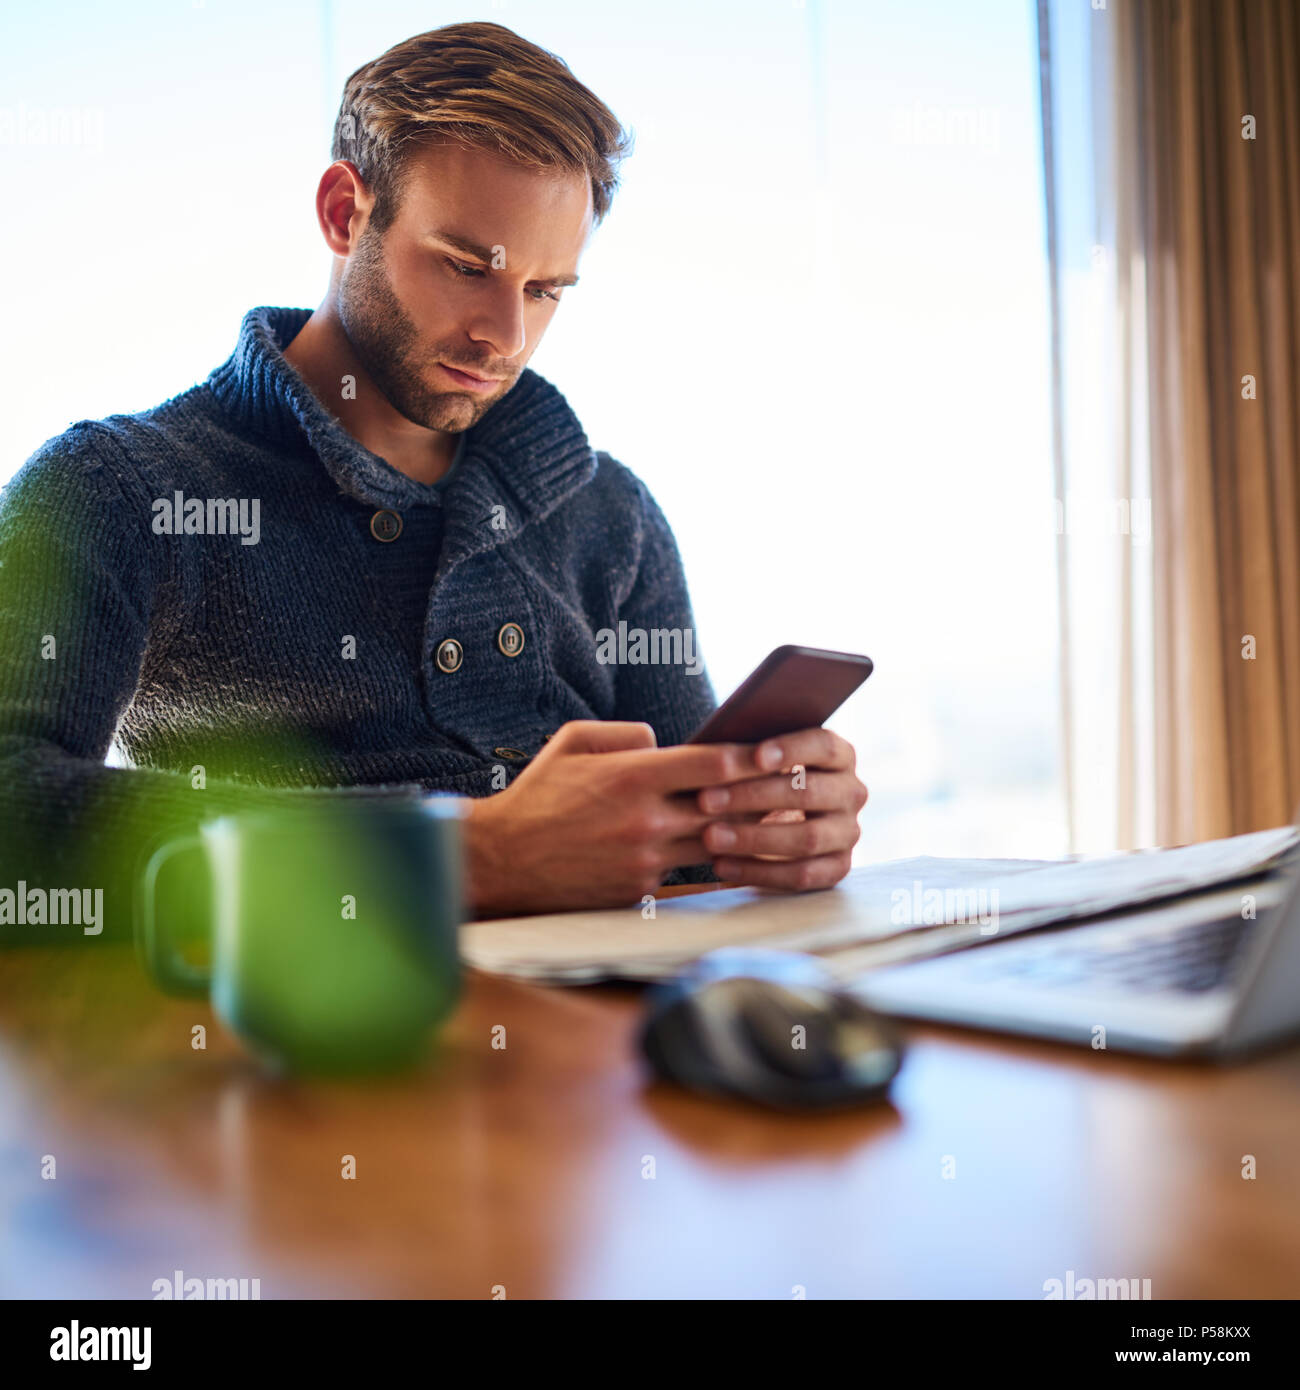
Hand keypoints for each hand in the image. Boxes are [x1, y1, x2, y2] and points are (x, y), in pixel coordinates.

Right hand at [461, 720, 778, 916]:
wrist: (503, 860)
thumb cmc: (539, 795)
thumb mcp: (573, 742)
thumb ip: (627, 734)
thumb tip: (667, 742)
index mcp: (631, 777)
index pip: (712, 765)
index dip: (749, 757)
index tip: (773, 751)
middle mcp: (644, 820)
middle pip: (726, 808)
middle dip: (759, 797)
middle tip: (789, 786)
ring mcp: (645, 860)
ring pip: (714, 844)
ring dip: (741, 832)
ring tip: (771, 818)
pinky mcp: (640, 889)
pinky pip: (685, 871)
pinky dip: (702, 858)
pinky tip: (725, 849)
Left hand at [694, 727, 866, 890]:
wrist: (773, 818)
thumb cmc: (760, 777)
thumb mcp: (761, 760)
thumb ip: (751, 752)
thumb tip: (720, 752)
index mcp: (840, 756)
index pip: (824, 746)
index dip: (791, 749)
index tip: (754, 757)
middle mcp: (852, 792)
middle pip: (810, 793)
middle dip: (754, 797)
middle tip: (705, 800)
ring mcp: (848, 832)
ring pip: (807, 838)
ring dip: (753, 839)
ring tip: (710, 836)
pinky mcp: (838, 867)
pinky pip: (801, 874)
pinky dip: (759, 871)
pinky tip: (722, 864)